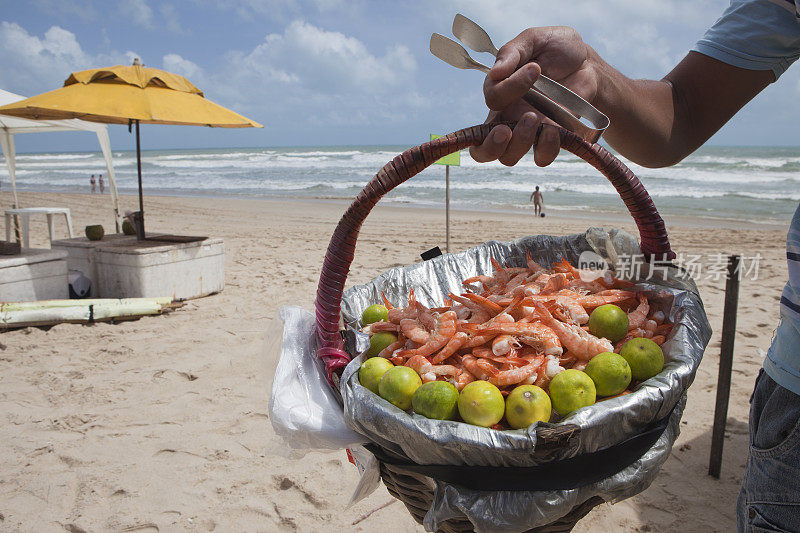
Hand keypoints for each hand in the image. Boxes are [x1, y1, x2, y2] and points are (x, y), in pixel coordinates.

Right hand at [470, 27, 600, 166]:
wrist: (589, 64)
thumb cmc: (559, 50)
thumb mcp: (534, 39)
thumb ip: (512, 52)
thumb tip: (494, 72)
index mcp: (501, 91)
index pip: (491, 100)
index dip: (507, 89)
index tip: (534, 69)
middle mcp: (508, 116)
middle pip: (483, 148)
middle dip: (490, 145)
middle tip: (505, 130)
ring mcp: (529, 131)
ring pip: (509, 157)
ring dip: (519, 142)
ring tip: (536, 119)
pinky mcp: (550, 139)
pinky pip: (541, 157)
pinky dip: (545, 148)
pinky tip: (554, 130)